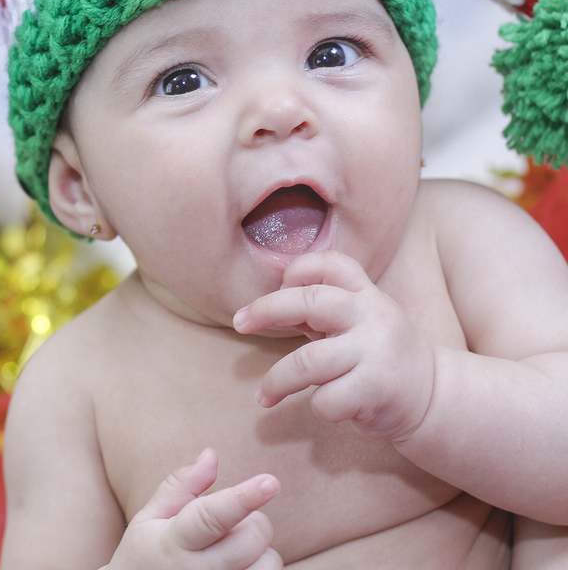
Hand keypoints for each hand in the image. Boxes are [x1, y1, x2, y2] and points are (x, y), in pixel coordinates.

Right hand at [107, 449, 280, 569]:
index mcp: (174, 542)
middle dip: (249, 519)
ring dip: (258, 549)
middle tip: (228, 525)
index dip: (243, 498)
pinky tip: (238, 566)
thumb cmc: (147, 551)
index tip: (270, 482)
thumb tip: (211, 455)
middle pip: (251, 536)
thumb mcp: (151, 516)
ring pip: (268, 562)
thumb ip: (181, 485)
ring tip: (230, 551)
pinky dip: (261, 566)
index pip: (212, 517)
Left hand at [232, 250, 435, 442]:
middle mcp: (373, 316)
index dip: (296, 269)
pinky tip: (328, 409)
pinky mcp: (377, 389)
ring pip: (308, 363)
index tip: (275, 288)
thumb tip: (263, 307)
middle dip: (266, 310)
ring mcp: (376, 352)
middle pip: (309, 301)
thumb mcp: (357, 322)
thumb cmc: (378, 357)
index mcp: (367, 295)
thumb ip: (319, 311)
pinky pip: (327, 399)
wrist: (434, 397)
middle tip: (239, 323)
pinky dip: (319, 408)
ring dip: (277, 381)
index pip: (331, 263)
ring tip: (264, 396)